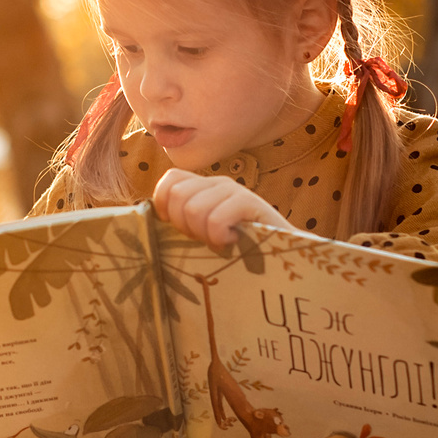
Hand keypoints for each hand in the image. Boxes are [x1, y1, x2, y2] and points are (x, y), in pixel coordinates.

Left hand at [151, 169, 291, 252]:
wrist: (283, 257)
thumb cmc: (240, 249)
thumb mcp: (206, 233)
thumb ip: (184, 222)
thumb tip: (154, 221)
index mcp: (204, 187)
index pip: (170, 180)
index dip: (165, 205)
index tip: (180, 229)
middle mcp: (218, 183)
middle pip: (177, 196)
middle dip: (185, 226)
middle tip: (206, 239)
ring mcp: (235, 190)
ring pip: (193, 209)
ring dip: (204, 235)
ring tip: (222, 241)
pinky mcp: (250, 203)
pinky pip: (216, 219)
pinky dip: (219, 237)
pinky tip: (233, 241)